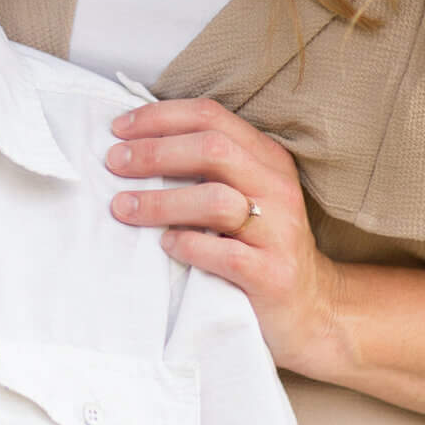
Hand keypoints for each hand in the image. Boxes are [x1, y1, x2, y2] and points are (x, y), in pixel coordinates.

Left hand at [106, 97, 351, 381]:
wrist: (310, 308)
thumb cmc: (258, 244)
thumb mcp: (243, 193)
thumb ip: (204, 166)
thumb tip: (132, 144)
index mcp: (267, 158)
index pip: (211, 116)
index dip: (160, 117)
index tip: (118, 129)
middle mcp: (278, 188)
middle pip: (212, 149)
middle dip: (154, 152)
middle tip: (113, 163)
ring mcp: (280, 232)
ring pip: (215, 200)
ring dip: (159, 202)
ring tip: (122, 208)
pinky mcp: (273, 275)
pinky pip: (225, 253)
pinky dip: (187, 245)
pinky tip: (165, 245)